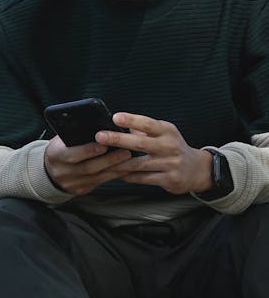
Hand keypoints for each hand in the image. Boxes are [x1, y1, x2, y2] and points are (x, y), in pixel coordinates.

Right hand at [44, 135, 132, 195]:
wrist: (50, 170)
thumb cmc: (61, 148)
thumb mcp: (62, 139)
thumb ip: (76, 134)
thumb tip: (100, 126)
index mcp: (55, 155)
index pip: (71, 154)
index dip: (88, 150)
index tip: (104, 144)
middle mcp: (61, 171)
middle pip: (88, 168)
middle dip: (108, 159)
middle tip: (125, 151)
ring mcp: (71, 183)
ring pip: (96, 177)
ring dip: (115, 168)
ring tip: (129, 159)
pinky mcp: (81, 190)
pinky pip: (99, 183)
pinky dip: (113, 175)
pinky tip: (124, 169)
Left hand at [95, 113, 212, 194]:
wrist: (197, 169)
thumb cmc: (173, 148)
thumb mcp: (164, 133)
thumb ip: (144, 129)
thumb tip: (122, 122)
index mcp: (167, 131)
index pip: (148, 123)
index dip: (131, 119)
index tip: (115, 117)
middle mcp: (169, 146)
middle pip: (140, 143)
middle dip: (118, 140)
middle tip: (100, 137)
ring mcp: (170, 164)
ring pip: (138, 164)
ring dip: (118, 163)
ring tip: (102, 160)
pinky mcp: (169, 179)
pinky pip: (143, 178)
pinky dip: (129, 177)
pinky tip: (119, 174)